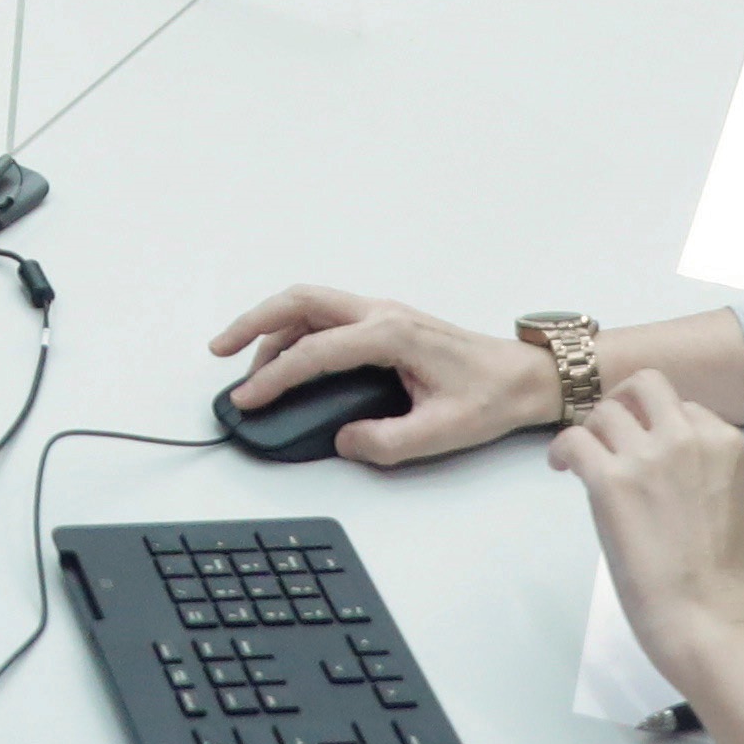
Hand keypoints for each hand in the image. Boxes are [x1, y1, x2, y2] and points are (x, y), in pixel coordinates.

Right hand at [209, 289, 557, 466]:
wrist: (524, 377)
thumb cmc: (490, 397)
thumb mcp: (440, 432)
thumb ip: (386, 442)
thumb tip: (343, 439)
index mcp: (390, 334)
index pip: (314, 352)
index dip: (274, 378)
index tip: (248, 399)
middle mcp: (380, 313)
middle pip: (299, 301)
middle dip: (253, 322)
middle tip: (220, 350)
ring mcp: (382, 312)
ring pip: (310, 304)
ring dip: (272, 326)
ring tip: (248, 366)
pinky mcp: (384, 322)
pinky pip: (327, 315)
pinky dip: (295, 330)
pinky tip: (287, 358)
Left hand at [556, 367, 743, 672]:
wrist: (706, 623)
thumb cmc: (739, 589)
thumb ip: (742, 494)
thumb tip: (728, 489)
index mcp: (725, 446)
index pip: (686, 409)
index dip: (663, 426)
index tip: (648, 446)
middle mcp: (685, 439)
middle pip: (645, 386)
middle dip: (626, 402)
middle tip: (612, 431)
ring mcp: (646, 459)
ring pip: (603, 412)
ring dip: (593, 433)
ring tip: (587, 460)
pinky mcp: (609, 483)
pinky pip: (573, 440)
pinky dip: (562, 450)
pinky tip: (562, 469)